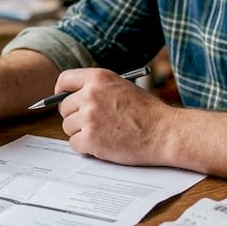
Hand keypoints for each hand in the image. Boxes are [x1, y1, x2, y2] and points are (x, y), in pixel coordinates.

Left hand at [56, 67, 170, 165]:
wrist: (164, 133)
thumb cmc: (147, 112)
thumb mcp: (121, 87)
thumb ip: (97, 88)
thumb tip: (73, 98)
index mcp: (98, 78)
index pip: (64, 80)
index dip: (61, 92)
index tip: (63, 100)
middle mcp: (90, 94)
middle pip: (64, 107)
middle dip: (75, 117)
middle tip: (92, 123)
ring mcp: (89, 117)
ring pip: (67, 127)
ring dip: (81, 133)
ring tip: (103, 133)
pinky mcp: (90, 139)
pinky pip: (74, 144)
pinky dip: (86, 147)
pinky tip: (103, 144)